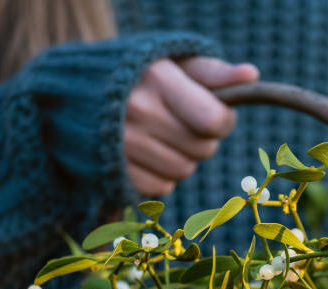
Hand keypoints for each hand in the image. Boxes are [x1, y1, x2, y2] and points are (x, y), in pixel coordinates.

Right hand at [124, 56, 258, 196]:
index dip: (223, 122)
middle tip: (183, 123)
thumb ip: (213, 72)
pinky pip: (161, 187)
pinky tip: (148, 154)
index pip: (213, 121)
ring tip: (164, 137)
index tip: (215, 114)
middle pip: (202, 150)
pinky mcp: (113, 169)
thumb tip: (251, 75)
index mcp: (157, 78)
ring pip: (184, 171)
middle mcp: (137, 111)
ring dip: (183, 159)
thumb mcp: (175, 62)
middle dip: (202, 139)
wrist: (76, 90)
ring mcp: (122, 143)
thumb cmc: (140, 74)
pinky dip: (161, 175)